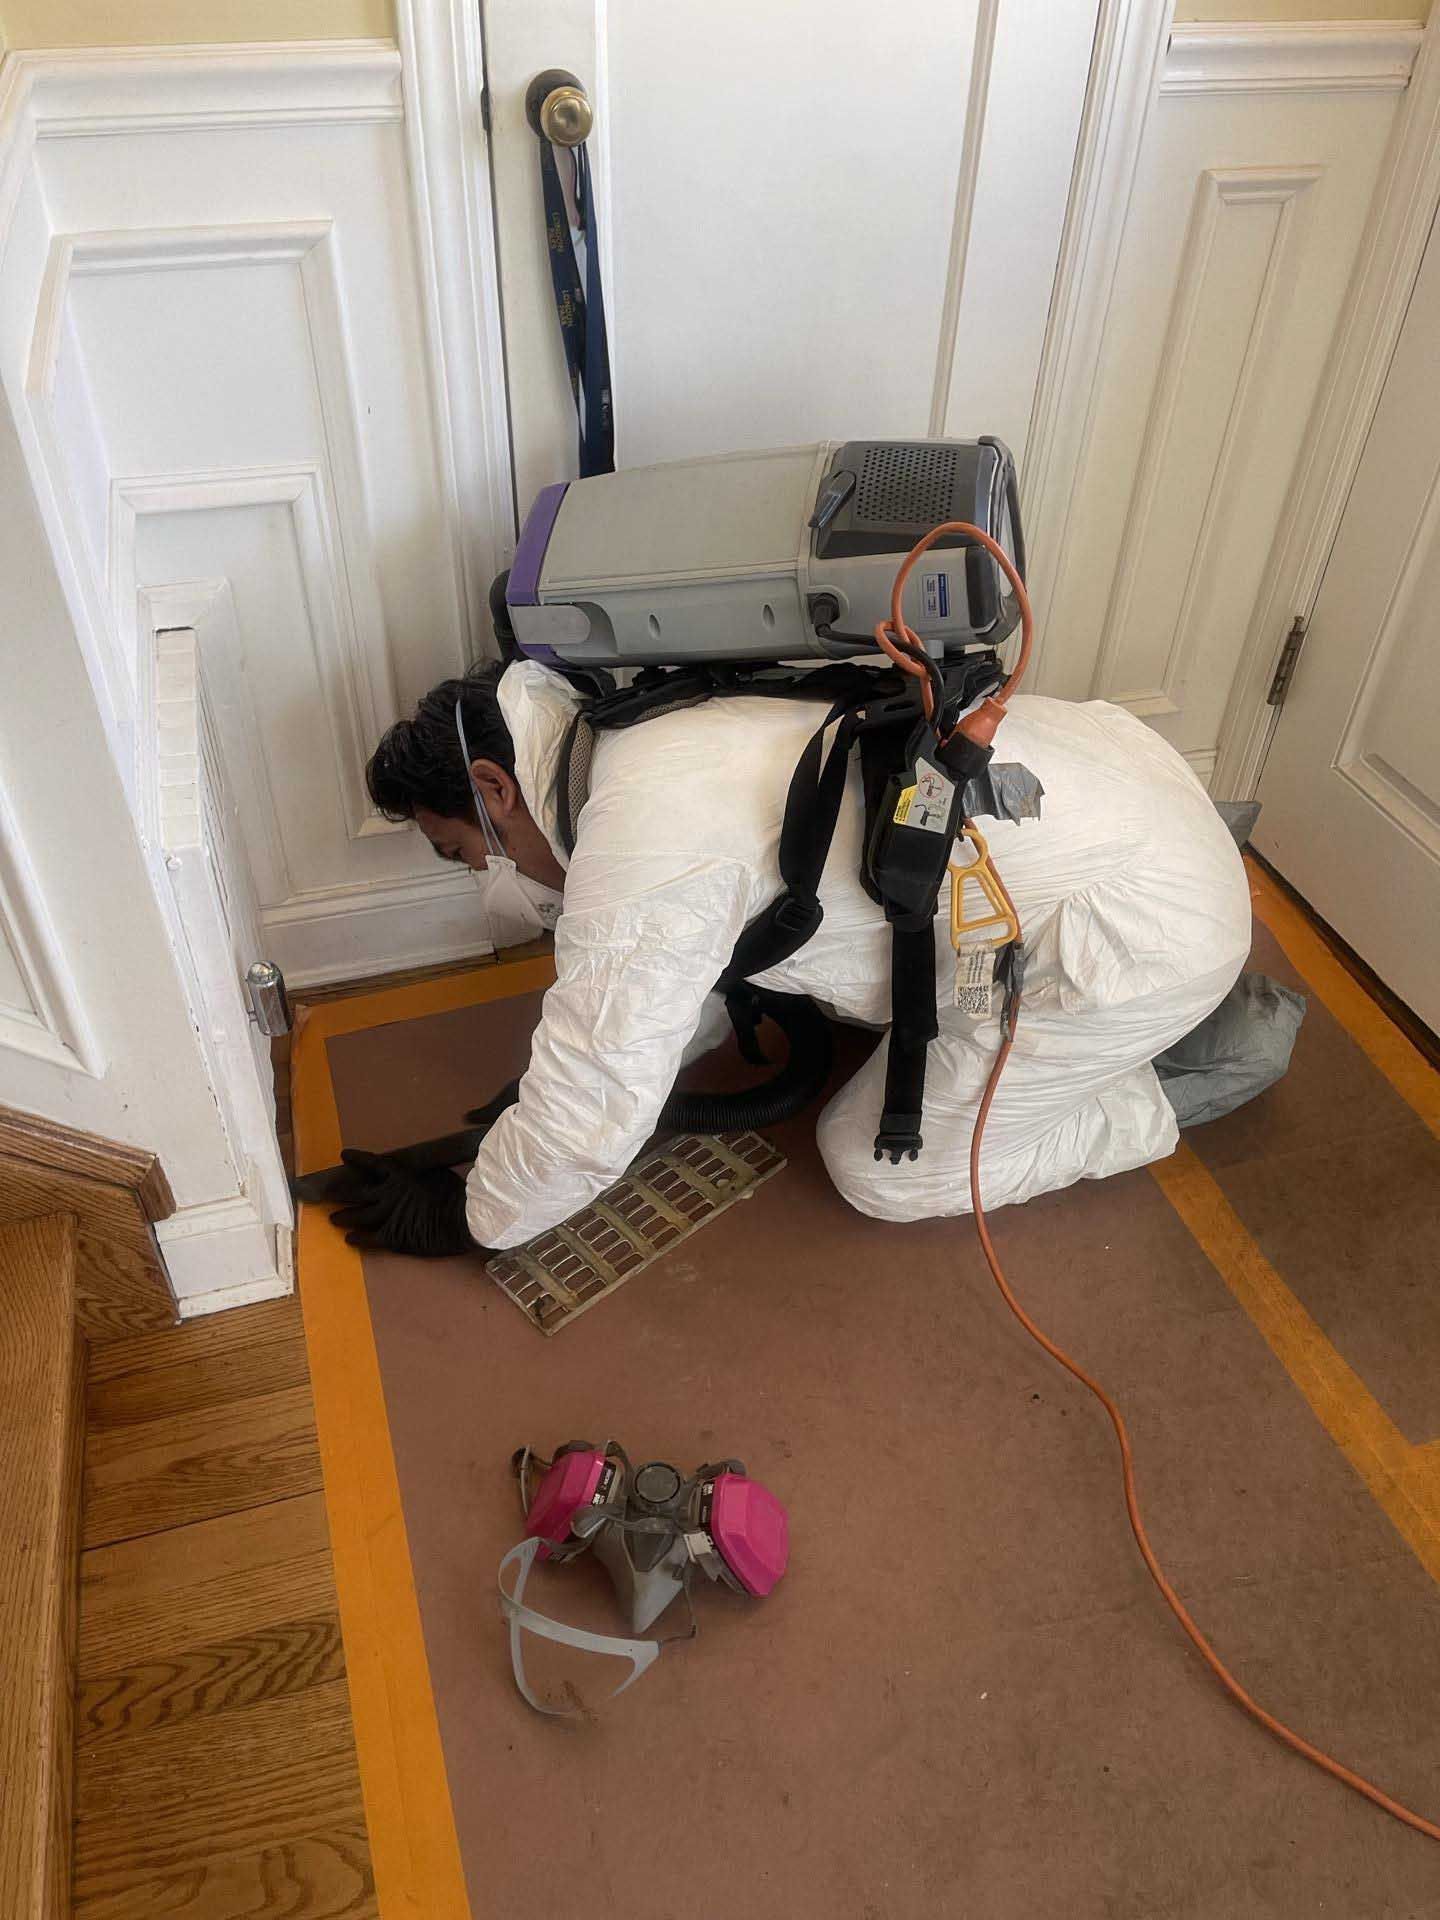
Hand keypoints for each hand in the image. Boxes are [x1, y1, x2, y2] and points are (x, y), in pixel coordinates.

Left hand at [328, 1150, 475, 1257]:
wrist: (462, 1219)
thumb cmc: (455, 1194)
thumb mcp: (438, 1173)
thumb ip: (422, 1172)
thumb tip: (418, 1169)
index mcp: (400, 1176)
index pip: (373, 1164)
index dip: (358, 1159)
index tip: (344, 1155)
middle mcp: (388, 1194)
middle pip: (357, 1192)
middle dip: (340, 1192)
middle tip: (327, 1193)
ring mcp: (387, 1216)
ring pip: (358, 1216)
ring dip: (344, 1216)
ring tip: (334, 1218)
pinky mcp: (392, 1237)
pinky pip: (368, 1238)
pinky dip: (358, 1238)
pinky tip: (349, 1239)